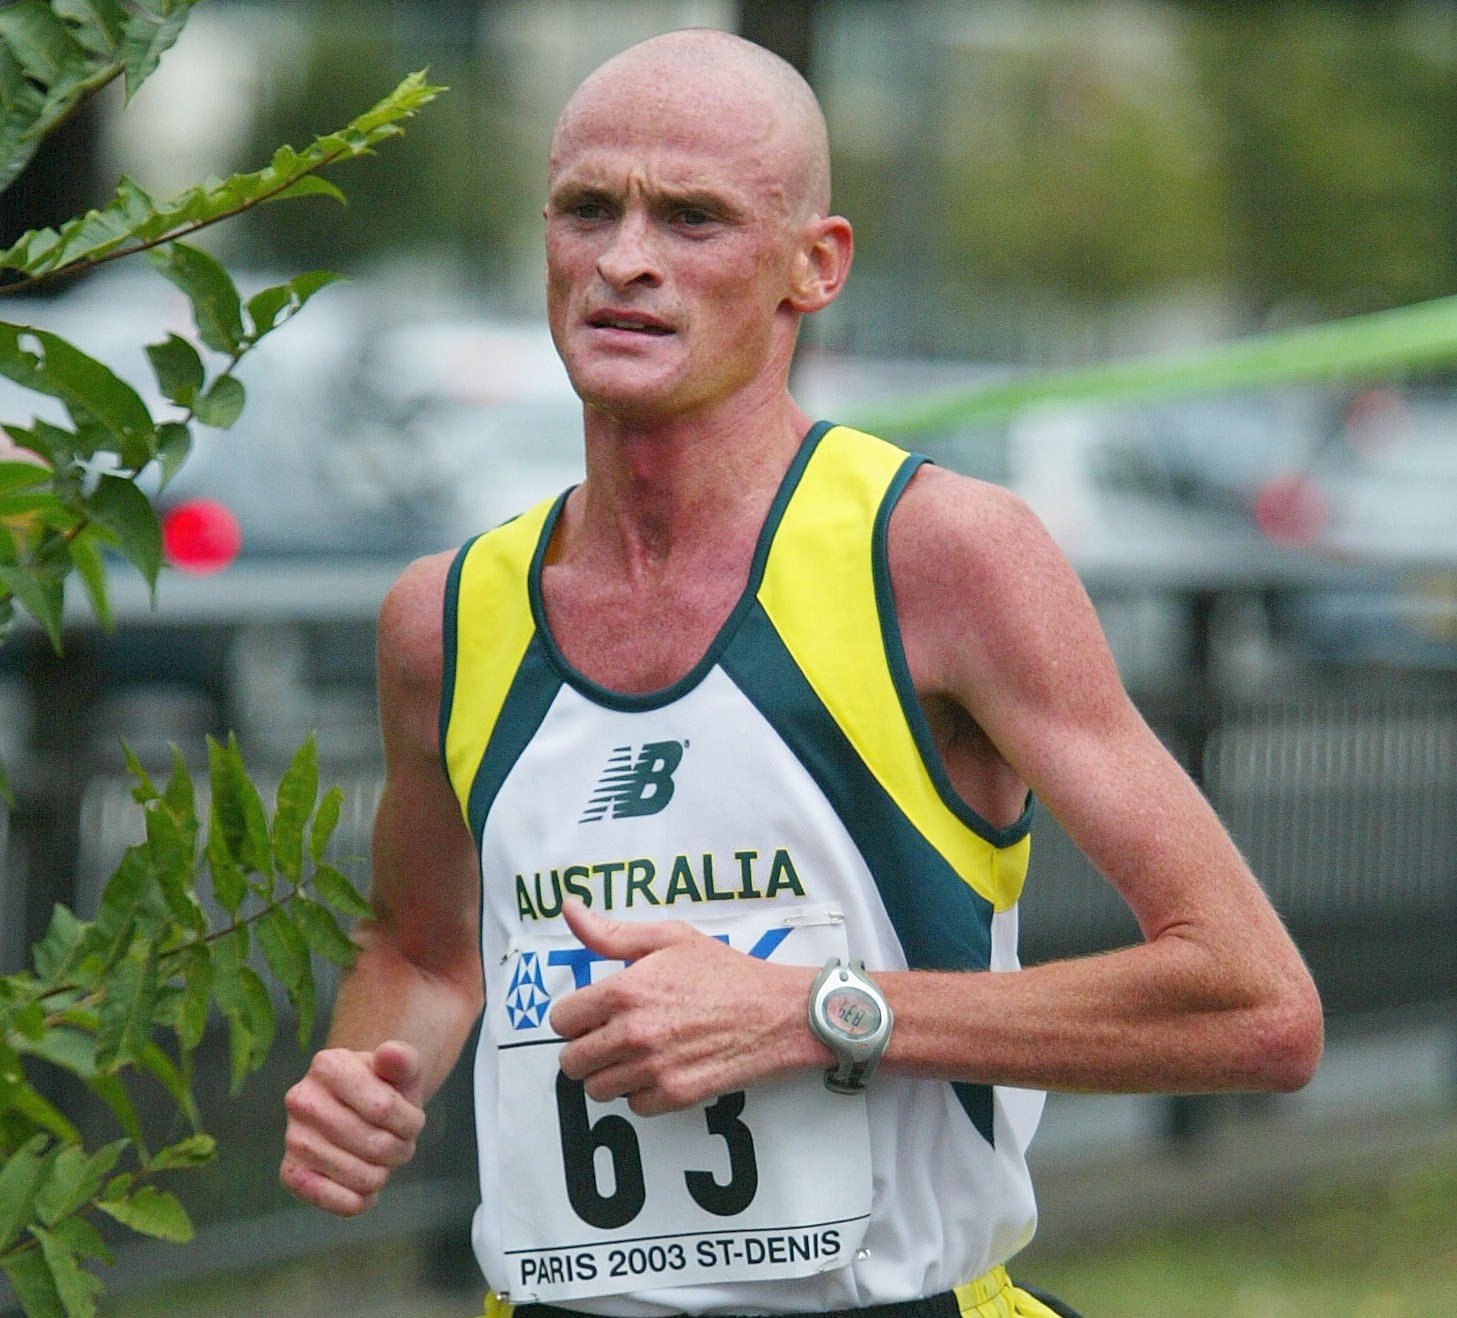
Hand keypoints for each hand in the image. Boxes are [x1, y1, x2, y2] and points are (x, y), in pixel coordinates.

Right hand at [279, 1040, 425, 1215]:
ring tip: (381, 1156)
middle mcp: (301, 1100)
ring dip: (384, 1172)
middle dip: (401, 1149)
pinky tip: (364, 1182)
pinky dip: (362, 1199)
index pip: (385, 1108)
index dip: (411, 1121)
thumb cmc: (385, 1088)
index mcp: (328, 1065)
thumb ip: (403, 1058)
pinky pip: (339, 1203)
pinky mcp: (291, 1174)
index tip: (414, 1119)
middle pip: (376, 1145)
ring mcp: (292, 1138)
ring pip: (363, 1177)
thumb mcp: (401, 1069)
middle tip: (400, 1141)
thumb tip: (392, 1053)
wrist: (358, 1108)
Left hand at [550, 900, 817, 1114]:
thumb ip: (611, 932)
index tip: (592, 1013)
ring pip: (597, 1089)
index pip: (561, 1020)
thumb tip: (569, 909)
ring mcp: (653, 1068)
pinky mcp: (675, 1096)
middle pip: (572, 1062)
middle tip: (611, 1035)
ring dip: (610, 1073)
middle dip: (586, 1048)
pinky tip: (660, 1067)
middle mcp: (633, 1033)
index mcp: (625, 990)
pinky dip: (641, 1092)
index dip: (574, 1015)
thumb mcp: (670, 938)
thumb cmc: (726, 972)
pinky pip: (633, 1105)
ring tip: (635, 1053)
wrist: (778, 1012)